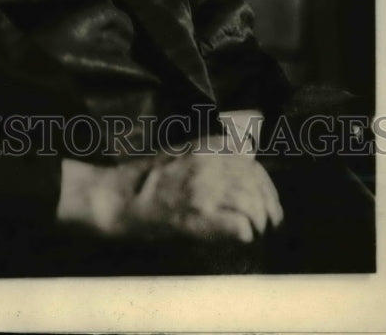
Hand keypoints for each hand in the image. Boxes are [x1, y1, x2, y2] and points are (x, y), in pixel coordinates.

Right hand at [57, 136, 282, 243]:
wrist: (117, 200)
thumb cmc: (147, 180)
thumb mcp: (182, 151)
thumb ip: (214, 151)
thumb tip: (249, 153)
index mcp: (206, 146)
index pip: (252, 163)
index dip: (264, 187)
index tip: (264, 202)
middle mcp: (208, 164)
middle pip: (257, 186)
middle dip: (267, 208)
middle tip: (267, 224)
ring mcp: (203, 190)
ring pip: (254, 207)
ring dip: (258, 224)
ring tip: (252, 233)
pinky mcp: (197, 217)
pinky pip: (241, 227)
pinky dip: (244, 236)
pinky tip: (237, 239)